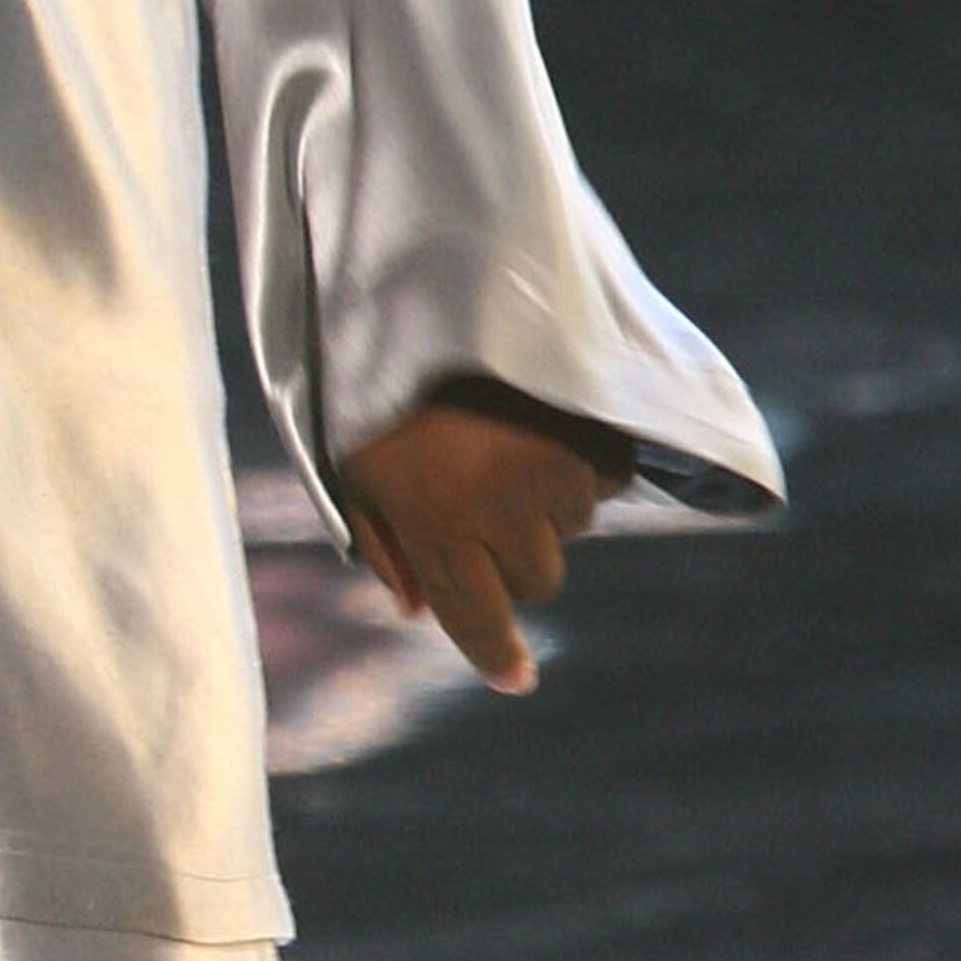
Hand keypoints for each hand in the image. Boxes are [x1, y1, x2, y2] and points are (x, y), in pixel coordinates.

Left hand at [334, 382, 632, 696]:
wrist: (431, 282)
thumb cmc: (383, 384)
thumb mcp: (355, 464)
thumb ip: (384, 543)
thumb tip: (416, 611)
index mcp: (436, 520)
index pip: (475, 616)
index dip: (495, 654)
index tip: (516, 678)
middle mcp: (504, 506)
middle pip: (535, 581)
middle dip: (511, 558)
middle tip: (480, 498)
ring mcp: (561, 469)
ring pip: (571, 529)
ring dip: (546, 504)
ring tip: (505, 441)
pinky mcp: (604, 430)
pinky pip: (605, 480)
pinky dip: (583, 465)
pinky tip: (542, 423)